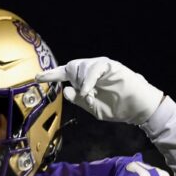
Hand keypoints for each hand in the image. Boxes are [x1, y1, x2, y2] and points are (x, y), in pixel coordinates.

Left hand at [36, 57, 162, 124]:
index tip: (37, 78)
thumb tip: (65, 91)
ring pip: (81, 66)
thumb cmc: (116, 108)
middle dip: (67, 76)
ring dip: (80, 81)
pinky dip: (88, 80)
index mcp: (85, 81)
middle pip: (71, 67)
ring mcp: (101, 67)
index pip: (65, 74)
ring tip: (87, 95)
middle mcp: (91, 71)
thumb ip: (78, 99)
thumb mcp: (92, 107)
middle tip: (76, 91)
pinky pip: (94, 68)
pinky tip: (88, 91)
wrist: (137, 109)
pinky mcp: (111, 66)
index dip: (52, 75)